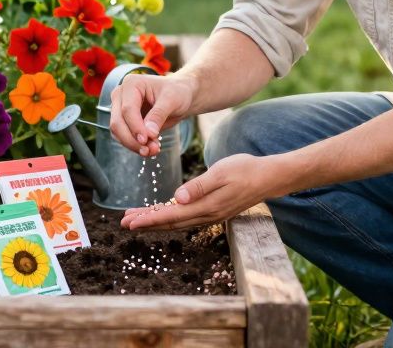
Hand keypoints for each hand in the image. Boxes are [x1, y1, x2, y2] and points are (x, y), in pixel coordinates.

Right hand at [109, 72, 196, 157]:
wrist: (180, 96)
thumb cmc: (177, 92)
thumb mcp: (172, 100)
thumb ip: (158, 115)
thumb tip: (149, 133)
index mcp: (131, 84)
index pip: (127, 109)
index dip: (135, 127)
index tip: (146, 140)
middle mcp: (121, 95)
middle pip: (118, 122)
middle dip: (132, 140)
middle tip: (150, 150)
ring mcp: (120, 108)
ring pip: (118, 132)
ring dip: (133, 145)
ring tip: (153, 150)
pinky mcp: (124, 121)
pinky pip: (123, 137)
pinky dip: (135, 145)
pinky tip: (150, 147)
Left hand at [119, 153, 283, 230]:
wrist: (269, 177)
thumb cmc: (245, 170)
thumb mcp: (221, 172)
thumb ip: (199, 186)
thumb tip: (177, 198)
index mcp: (206, 206)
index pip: (170, 216)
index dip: (148, 219)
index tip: (129, 222)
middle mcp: (206, 215)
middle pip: (169, 222)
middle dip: (146, 222)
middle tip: (123, 222)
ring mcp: (210, 214)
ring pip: (176, 221)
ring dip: (155, 220)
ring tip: (136, 219)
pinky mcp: (213, 210)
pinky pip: (185, 217)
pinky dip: (169, 216)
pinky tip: (161, 213)